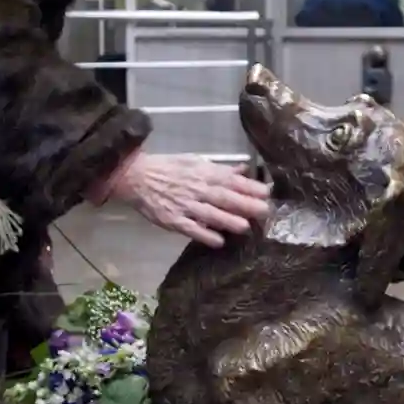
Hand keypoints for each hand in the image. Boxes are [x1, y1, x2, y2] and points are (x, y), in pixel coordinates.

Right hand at [110, 153, 269, 246]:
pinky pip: (191, 228)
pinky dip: (204, 234)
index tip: (267, 192)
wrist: (137, 176)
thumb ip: (220, 168)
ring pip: (210, 214)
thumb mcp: (195, 161)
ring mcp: (185, 206)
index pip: (231, 180)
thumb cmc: (168, 168)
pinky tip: (218, 241)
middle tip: (265, 211)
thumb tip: (243, 169)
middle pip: (225, 197)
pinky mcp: (173, 220)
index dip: (249, 186)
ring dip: (228, 220)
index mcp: (204, 173)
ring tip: (245, 226)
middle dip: (246, 204)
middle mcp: (197, 189)